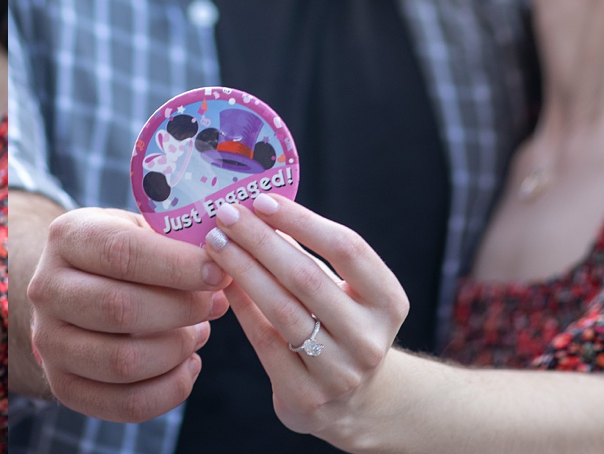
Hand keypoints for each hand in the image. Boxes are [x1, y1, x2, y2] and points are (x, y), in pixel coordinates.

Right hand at [26, 207, 230, 422]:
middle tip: (212, 305)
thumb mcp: (140, 229)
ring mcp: (49, 341)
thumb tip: (223, 278)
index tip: (217, 274)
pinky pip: (124, 404)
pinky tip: (188, 364)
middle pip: (120, 308)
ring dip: (176, 350)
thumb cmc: (120, 253)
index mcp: (66, 238)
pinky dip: (170, 390)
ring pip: (123, 362)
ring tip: (197, 333)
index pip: (122, 252)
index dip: (177, 266)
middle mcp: (46, 289)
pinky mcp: (63, 385)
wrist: (72, 287)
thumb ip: (177, 245)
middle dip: (181, 310)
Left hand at [203, 194, 408, 442]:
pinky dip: (241, 307)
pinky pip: (265, 342)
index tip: (262, 200)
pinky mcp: (307, 398)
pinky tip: (221, 283)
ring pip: (282, 310)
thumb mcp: (342, 289)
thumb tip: (257, 209)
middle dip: (260, 240)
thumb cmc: (340, 324)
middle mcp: (369, 339)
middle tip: (225, 215)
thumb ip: (308, 253)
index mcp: (387, 301)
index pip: (347, 249)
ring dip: (242, 270)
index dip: (302, 220)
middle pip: (307, 277)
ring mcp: (340, 373)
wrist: (359, 402)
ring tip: (215, 243)